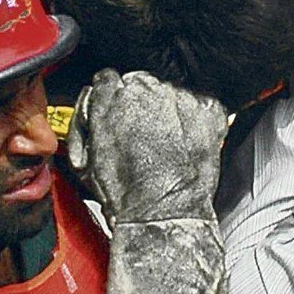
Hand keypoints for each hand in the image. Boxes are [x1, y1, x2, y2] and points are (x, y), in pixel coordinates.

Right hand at [68, 69, 227, 224]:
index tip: (117, 111)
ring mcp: (180, 98)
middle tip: (142, 134)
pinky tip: (188, 140)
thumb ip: (89, 120)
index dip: (112, 99)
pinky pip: (202, 104)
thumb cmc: (125, 193)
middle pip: (141, 83)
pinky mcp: (207, 112)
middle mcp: (147, 89)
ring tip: (166, 144)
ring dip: (168, 112)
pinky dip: (197, 119)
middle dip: (140, 104)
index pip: (108, 80)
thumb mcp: (87, 155)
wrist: (162, 212)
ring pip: (171, 94)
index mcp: (112, 96)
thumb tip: (94, 105)